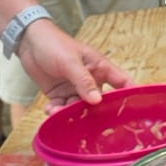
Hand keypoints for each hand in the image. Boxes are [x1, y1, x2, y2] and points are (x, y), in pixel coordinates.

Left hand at [17, 22, 131, 108]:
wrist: (29, 41)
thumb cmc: (54, 43)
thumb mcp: (70, 61)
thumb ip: (83, 81)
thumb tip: (97, 101)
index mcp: (100, 68)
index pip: (122, 82)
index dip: (131, 94)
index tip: (136, 110)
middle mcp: (91, 80)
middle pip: (100, 102)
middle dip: (94, 113)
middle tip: (88, 124)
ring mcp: (75, 88)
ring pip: (79, 108)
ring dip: (70, 113)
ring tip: (58, 112)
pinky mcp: (60, 94)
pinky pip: (62, 108)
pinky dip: (57, 111)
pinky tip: (50, 110)